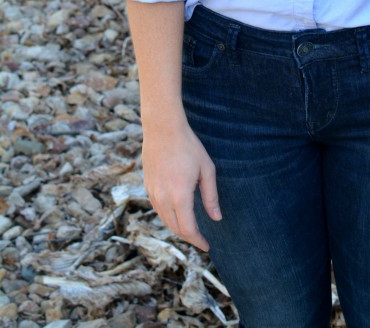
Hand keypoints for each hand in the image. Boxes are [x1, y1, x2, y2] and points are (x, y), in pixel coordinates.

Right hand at [142, 118, 221, 250]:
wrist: (163, 129)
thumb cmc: (188, 146)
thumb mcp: (206, 170)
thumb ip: (211, 197)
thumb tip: (217, 218)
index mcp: (180, 196)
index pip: (188, 229)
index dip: (198, 241)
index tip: (207, 246)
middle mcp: (163, 199)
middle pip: (176, 229)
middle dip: (189, 237)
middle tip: (202, 240)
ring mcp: (153, 193)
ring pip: (165, 220)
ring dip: (178, 227)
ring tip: (192, 228)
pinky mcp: (148, 187)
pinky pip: (158, 209)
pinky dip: (168, 217)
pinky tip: (178, 213)